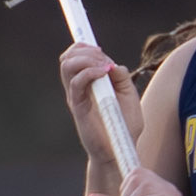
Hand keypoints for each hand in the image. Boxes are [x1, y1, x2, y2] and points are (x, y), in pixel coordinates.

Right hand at [59, 43, 143, 162]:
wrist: (121, 149)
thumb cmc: (125, 125)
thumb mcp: (129, 95)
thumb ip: (122, 78)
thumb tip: (113, 65)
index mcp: (87, 84)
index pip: (74, 57)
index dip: (83, 46)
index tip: (101, 50)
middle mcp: (78, 89)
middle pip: (67, 58)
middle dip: (85, 50)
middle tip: (104, 58)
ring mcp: (77, 97)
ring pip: (67, 66)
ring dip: (86, 58)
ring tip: (104, 66)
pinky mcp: (79, 107)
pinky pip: (76, 83)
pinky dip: (89, 72)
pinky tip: (104, 73)